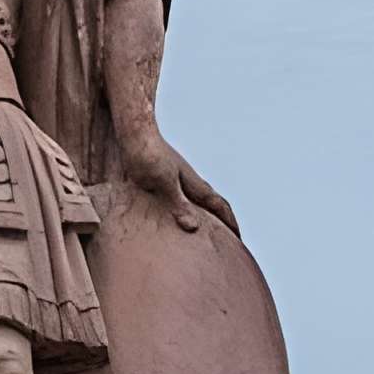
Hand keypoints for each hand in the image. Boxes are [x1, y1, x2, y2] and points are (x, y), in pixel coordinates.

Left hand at [122, 131, 239, 237]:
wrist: (134, 133)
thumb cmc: (147, 156)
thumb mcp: (163, 184)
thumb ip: (178, 206)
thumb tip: (194, 228)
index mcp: (195, 185)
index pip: (220, 207)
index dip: (230, 224)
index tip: (239, 240)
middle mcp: (191, 181)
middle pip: (214, 203)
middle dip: (224, 220)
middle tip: (230, 238)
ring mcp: (179, 178)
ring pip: (200, 199)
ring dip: (207, 213)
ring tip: (207, 228)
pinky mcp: (165, 176)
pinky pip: (184, 196)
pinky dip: (189, 208)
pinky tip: (179, 212)